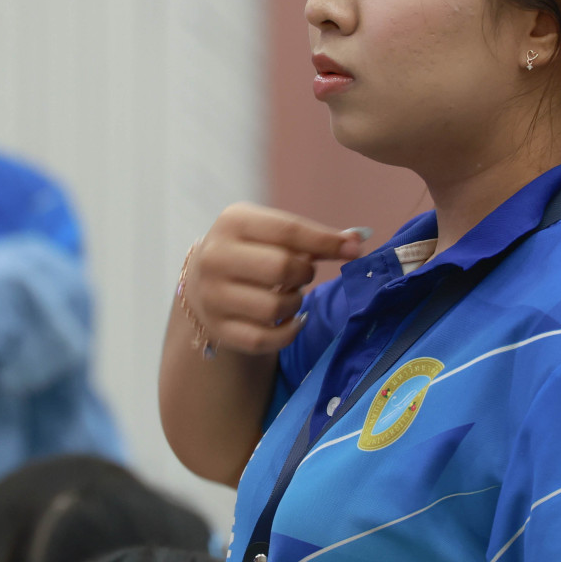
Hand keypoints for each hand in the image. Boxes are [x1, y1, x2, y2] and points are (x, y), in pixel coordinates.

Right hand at [185, 204, 364, 355]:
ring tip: (289, 293)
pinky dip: (289, 332)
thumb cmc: (250, 251)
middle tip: (304, 273)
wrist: (202, 282)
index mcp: (232, 222)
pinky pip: (266, 339)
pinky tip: (291, 320)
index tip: (356, 249)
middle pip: (281, 268)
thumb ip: (312, 238)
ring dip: (296, 302)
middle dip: (305, 273)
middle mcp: (215, 258)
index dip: (327, 241)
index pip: (288, 230)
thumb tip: (358, 241)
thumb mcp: (270, 233)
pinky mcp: (219, 329)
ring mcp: (213, 296)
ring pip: (275, 307)